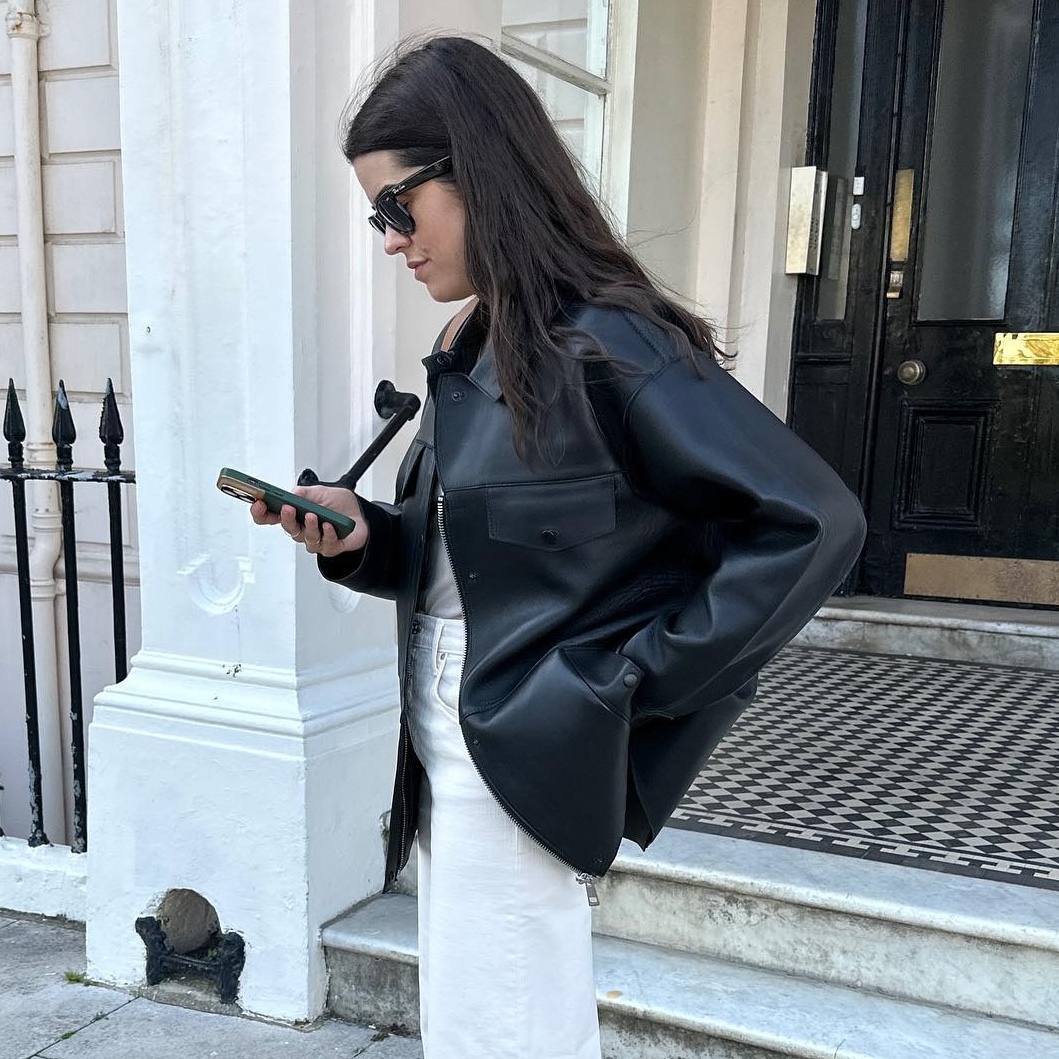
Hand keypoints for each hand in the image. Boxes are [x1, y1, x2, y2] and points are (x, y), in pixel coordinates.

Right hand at [250, 485, 368, 556]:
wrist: (361, 513)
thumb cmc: (338, 503)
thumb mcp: (320, 491)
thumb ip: (304, 492)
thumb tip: (291, 494)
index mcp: (295, 515)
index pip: (271, 517)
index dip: (261, 513)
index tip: (258, 504)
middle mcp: (302, 529)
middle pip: (288, 529)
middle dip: (286, 519)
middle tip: (288, 509)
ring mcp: (316, 540)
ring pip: (306, 539)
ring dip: (309, 527)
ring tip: (312, 516)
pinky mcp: (332, 547)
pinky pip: (326, 545)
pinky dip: (328, 535)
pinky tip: (329, 526)